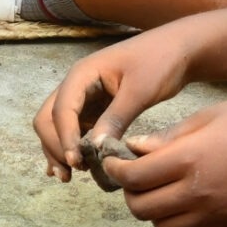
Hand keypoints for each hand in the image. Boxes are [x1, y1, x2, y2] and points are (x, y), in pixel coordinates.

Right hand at [33, 31, 191, 178]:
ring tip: (68, 176)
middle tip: (72, 172)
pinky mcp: (95, 108)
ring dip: (57, 149)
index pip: (61, 110)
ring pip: (56, 126)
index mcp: (82, 74)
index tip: (76, 162)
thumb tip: (96, 147)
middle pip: (48, 118)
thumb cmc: (160, 62)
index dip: (64, 138)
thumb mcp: (139, 91)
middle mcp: (76, 85)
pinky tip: (73, 166)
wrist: (178, 49)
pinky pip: (74, 129)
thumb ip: (116, 118)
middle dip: (54, 145)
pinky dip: (70, 146)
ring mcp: (83, 97)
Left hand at [104, 94, 226, 226]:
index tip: (113, 161)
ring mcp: (217, 214)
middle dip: (130, 191)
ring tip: (162, 187)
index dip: (115, 170)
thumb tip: (132, 150)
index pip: (132, 177)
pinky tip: (187, 203)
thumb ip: (166, 138)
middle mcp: (199, 192)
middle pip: (141, 208)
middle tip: (135, 174)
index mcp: (188, 159)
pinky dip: (181, 225)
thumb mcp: (205, 117)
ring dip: (154, 210)